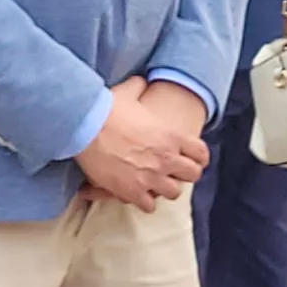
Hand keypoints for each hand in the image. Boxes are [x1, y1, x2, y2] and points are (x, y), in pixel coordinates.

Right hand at [75, 79, 208, 206]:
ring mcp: (151, 177)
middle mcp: (166, 158)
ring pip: (173, 193)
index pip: (201, 153)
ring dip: (165, 189)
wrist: (86, 127)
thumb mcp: (128, 92)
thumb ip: (140, 87)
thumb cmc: (107, 109)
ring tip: (156, 184)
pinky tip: (138, 194)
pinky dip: (144, 201)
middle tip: (174, 172)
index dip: (197, 157)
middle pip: (192, 175)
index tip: (191, 158)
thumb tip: (141, 80)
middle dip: (184, 174)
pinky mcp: (132, 191)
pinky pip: (149, 206)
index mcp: (171, 136)